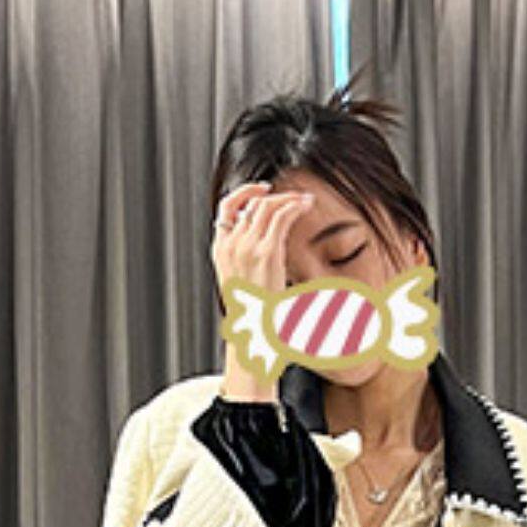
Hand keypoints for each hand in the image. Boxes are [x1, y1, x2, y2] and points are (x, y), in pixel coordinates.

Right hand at [212, 184, 311, 398]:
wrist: (255, 336)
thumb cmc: (254, 317)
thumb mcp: (245, 286)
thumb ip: (250, 264)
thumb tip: (267, 255)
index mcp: (220, 251)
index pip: (226, 208)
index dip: (245, 193)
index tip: (264, 190)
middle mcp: (230, 245)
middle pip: (250, 204)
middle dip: (274, 196)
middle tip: (294, 197)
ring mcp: (246, 247)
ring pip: (266, 206)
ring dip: (288, 199)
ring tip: (305, 200)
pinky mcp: (266, 252)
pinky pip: (280, 216)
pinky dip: (294, 205)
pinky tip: (306, 205)